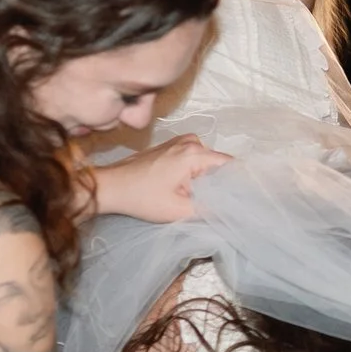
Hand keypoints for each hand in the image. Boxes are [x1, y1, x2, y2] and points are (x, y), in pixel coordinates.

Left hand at [93, 135, 230, 224]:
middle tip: (216, 203)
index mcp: (195, 153)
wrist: (110, 186)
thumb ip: (210, 210)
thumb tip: (230, 210)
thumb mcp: (179, 210)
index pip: (230, 165)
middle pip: (218, 163)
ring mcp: (179, 141)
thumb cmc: (142, 198)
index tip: (239, 200)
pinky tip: (186, 189)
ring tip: (198, 197)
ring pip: (206, 162)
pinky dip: (194, 173)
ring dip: (205, 179)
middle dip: (219, 182)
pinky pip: (194, 159)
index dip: (237, 183)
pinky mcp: (170, 146)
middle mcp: (191, 141)